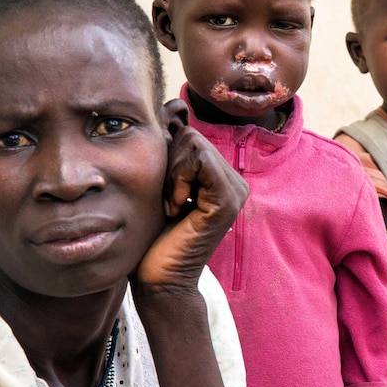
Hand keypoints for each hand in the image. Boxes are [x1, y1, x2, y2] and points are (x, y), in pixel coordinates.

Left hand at [133, 118, 247, 292]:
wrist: (157, 280)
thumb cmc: (151, 236)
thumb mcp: (158, 181)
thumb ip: (169, 146)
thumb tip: (175, 106)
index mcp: (220, 177)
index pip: (190, 135)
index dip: (167, 154)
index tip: (163, 192)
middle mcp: (234, 181)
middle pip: (191, 135)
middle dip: (168, 164)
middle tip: (166, 201)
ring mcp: (236, 190)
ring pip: (193, 143)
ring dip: (171, 174)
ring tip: (172, 206)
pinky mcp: (228, 199)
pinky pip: (198, 159)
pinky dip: (178, 178)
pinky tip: (176, 207)